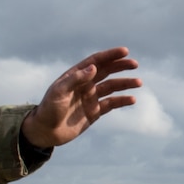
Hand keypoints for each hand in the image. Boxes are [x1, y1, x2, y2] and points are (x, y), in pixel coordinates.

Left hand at [21, 47, 140, 148]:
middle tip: (135, 64)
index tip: (124, 51)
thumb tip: (93, 67)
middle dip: (121, 66)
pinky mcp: (94, 112)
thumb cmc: (48, 109)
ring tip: (138, 82)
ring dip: (125, 83)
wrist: (45, 131)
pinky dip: (122, 101)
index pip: (96, 61)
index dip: (110, 55)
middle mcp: (85, 84)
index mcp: (75, 76)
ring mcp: (90, 98)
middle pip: (106, 71)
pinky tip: (132, 99)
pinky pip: (111, 104)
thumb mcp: (59, 93)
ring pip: (112, 87)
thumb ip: (75, 79)